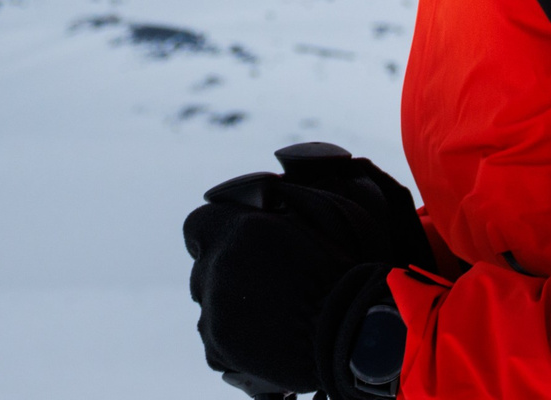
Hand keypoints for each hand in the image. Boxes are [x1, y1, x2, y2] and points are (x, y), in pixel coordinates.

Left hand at [183, 143, 431, 395]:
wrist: (353, 331)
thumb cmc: (342, 272)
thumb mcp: (314, 219)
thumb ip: (274, 209)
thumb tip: (262, 200)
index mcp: (240, 229)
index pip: (197, 224)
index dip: (216, 232)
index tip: (234, 242)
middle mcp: (218, 267)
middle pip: (204, 267)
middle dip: (226, 270)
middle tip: (265, 283)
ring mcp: (214, 312)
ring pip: (209, 303)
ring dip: (230, 304)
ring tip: (271, 313)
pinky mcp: (216, 349)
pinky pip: (213, 338)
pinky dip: (232, 339)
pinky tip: (265, 336)